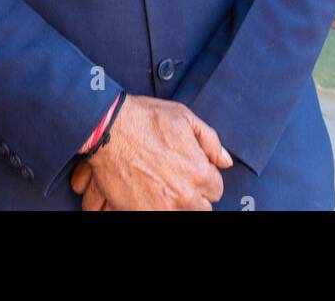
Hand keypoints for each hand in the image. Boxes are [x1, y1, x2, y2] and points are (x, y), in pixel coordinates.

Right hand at [68, 95, 232, 210]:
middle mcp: (184, 196)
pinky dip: (155, 207)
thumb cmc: (145, 119)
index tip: (193, 170)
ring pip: (182, 214)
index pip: (216, 189)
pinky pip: (157, 216)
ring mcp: (162, 208)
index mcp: (199, 173)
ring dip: (176, 203)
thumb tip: (225, 161)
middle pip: (202, 208)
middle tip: (178, 179)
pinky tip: (149, 192)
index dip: (204, 177)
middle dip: (194, 194)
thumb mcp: (184, 118)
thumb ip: (210, 141)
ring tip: (164, 186)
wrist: (108, 130)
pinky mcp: (141, 213)